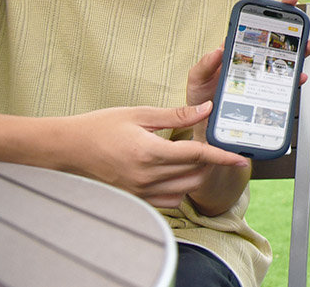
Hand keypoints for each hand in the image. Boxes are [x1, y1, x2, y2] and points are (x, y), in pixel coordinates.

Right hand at [58, 103, 247, 207]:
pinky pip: (169, 199)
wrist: (68, 149)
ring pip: (185, 189)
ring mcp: (140, 191)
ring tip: (194, 157)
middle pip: (195, 174)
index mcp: (150, 153)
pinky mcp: (136, 198)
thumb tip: (207, 109)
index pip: (197, 156)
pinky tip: (176, 172)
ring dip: (197, 175)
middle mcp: (146, 176)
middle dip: (210, 162)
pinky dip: (180, 188)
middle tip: (213, 146)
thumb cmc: (101, 127)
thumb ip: (177, 114)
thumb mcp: (140, 114)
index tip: (241, 159)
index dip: (222, 157)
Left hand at [187, 0, 309, 110]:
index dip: (254, 4)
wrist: (208, 121)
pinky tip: (300, 74)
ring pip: (287, 54)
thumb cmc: (202, 96)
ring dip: (301, 46)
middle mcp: (253, 56)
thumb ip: (205, 64)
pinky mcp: (269, 88)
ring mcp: (263, 71)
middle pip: (273, 31)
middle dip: (286, 13)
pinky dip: (296, 77)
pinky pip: (287, 81)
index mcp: (234, 47)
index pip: (247, 21)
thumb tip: (218, 50)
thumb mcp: (197, 78)